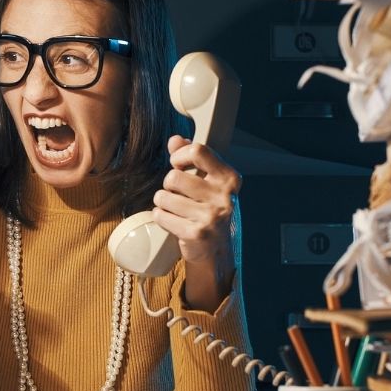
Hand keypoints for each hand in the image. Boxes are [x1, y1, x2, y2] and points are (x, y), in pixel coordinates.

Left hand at [151, 135, 241, 267]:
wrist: (216, 250)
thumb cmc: (207, 209)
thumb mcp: (205, 180)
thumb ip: (190, 157)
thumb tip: (175, 140)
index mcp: (229, 178)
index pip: (198, 150)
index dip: (179, 157)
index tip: (178, 166)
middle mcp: (224, 196)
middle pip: (174, 176)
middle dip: (168, 185)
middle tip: (178, 195)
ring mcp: (211, 216)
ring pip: (163, 196)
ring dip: (163, 202)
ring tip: (176, 209)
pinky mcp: (196, 233)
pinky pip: (161, 215)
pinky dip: (161, 217)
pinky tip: (174, 222)